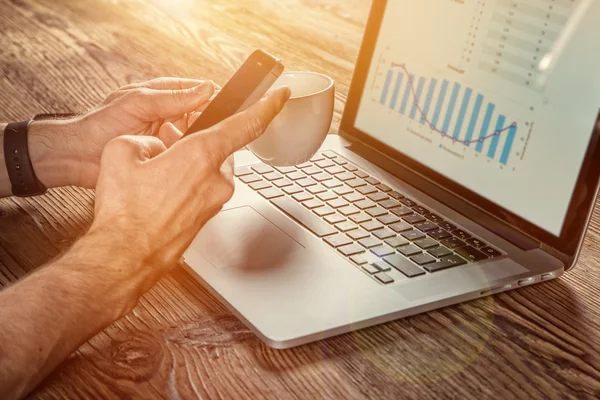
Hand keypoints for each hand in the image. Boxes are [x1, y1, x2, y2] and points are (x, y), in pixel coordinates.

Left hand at [28, 78, 215, 188]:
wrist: (77, 157)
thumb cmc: (100, 125)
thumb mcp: (139, 103)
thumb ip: (173, 97)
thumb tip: (206, 88)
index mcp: (162, 95)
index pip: (198, 91)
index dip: (213, 97)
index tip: (228, 106)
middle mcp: (167, 115)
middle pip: (200, 116)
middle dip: (206, 124)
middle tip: (208, 131)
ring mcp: (166, 137)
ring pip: (194, 138)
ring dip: (195, 143)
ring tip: (192, 146)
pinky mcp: (163, 158)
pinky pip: (183, 157)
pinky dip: (187, 159)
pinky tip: (188, 162)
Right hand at [88, 86, 290, 300]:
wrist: (124, 258)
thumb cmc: (125, 213)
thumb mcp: (121, 153)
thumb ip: (146, 139)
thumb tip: (156, 148)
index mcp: (201, 156)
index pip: (246, 124)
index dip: (267, 105)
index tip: (280, 95)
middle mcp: (216, 180)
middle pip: (216, 147)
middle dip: (194, 142)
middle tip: (166, 144)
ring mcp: (214, 202)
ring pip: (207, 170)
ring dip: (188, 165)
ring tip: (154, 176)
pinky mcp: (207, 218)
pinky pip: (201, 190)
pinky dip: (186, 185)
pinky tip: (158, 194)